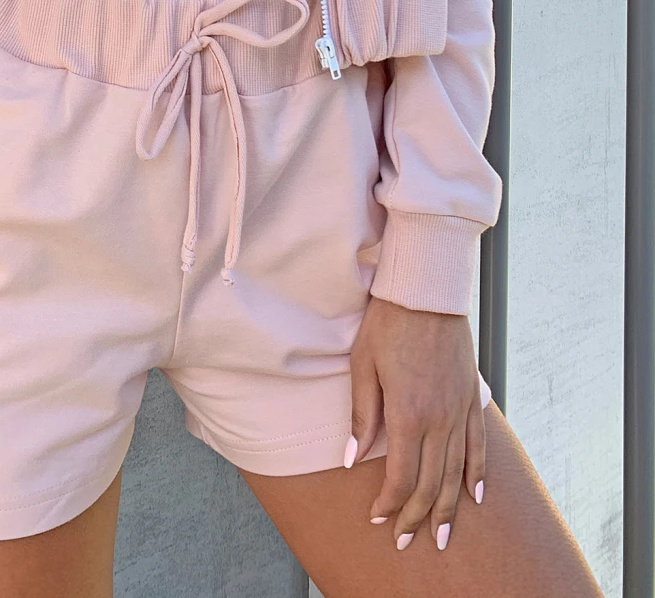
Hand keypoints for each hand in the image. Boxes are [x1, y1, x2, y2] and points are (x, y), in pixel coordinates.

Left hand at [345, 295, 484, 551]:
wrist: (426, 289)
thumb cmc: (388, 323)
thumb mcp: (363, 366)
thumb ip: (362, 416)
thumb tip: (351, 459)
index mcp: (408, 415)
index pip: (402, 477)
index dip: (390, 504)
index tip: (378, 518)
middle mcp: (439, 420)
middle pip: (431, 483)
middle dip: (418, 517)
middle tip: (406, 540)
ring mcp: (459, 410)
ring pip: (457, 473)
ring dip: (449, 508)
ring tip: (442, 535)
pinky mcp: (472, 397)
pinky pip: (478, 445)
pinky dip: (477, 474)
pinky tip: (475, 496)